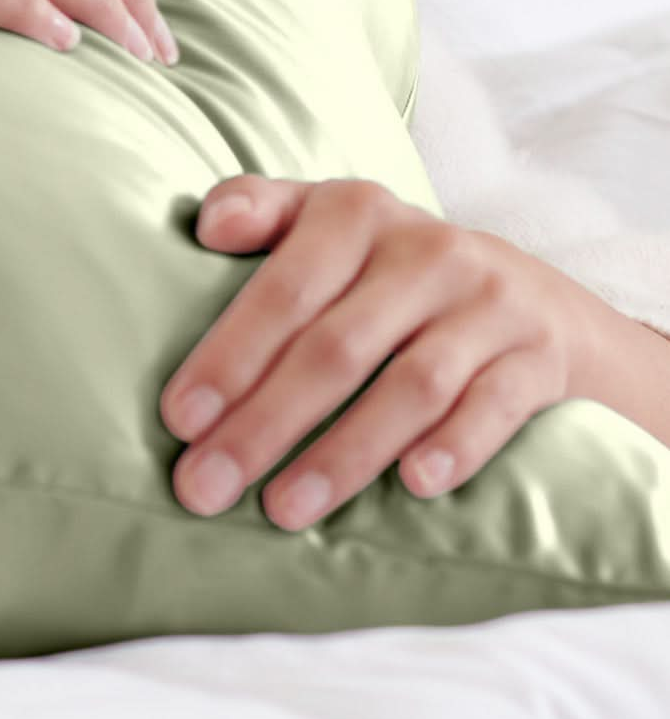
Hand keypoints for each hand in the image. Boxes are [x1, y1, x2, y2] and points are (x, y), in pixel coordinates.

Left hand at [158, 174, 593, 529]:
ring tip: (283, 509)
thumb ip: (262, 209)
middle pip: (336, 349)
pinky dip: (454, 447)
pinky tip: (413, 487)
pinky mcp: (538, 358)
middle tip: (206, 487)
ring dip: (344, 455)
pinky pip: (495, 407)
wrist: (537, 296)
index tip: (178, 421)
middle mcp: (426, 252)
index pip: (283, 290)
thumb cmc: (392, 265)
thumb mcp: (328, 219)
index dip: (228, 356)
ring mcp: (488, 306)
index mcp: (356, 213)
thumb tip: (208, 226)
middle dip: (264, 424)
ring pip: (410, 387)